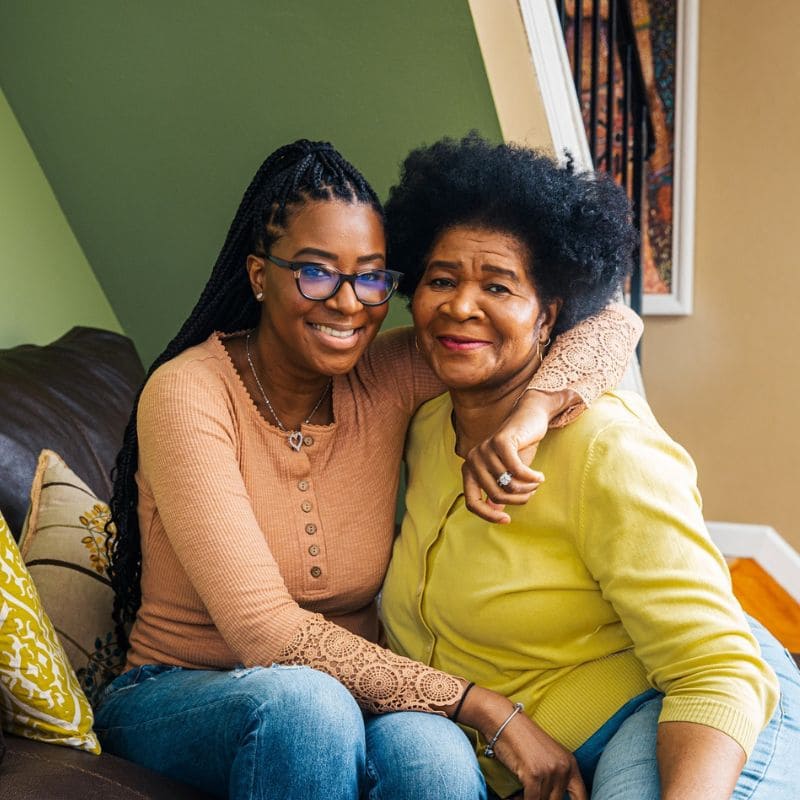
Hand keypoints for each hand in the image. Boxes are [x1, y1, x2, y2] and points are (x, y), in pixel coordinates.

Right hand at [451, 685, 586, 799]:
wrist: (505, 721)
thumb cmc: (521, 738)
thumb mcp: (547, 757)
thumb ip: (556, 777)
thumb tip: (554, 798)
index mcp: (570, 763)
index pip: (582, 797)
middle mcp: (564, 767)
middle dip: (543, 799)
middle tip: (530, 794)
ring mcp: (550, 771)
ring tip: (519, 795)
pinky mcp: (535, 774)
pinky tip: (514, 796)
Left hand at [462, 390, 573, 522]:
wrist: (529, 417)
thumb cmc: (517, 448)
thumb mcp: (506, 473)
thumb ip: (497, 489)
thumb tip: (495, 511)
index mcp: (469, 469)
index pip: (472, 503)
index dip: (488, 516)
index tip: (507, 520)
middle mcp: (472, 459)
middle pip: (495, 495)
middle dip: (518, 499)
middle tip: (532, 492)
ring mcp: (484, 449)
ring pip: (508, 484)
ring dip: (528, 487)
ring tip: (537, 481)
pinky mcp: (500, 442)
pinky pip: (517, 471)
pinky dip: (531, 477)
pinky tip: (540, 476)